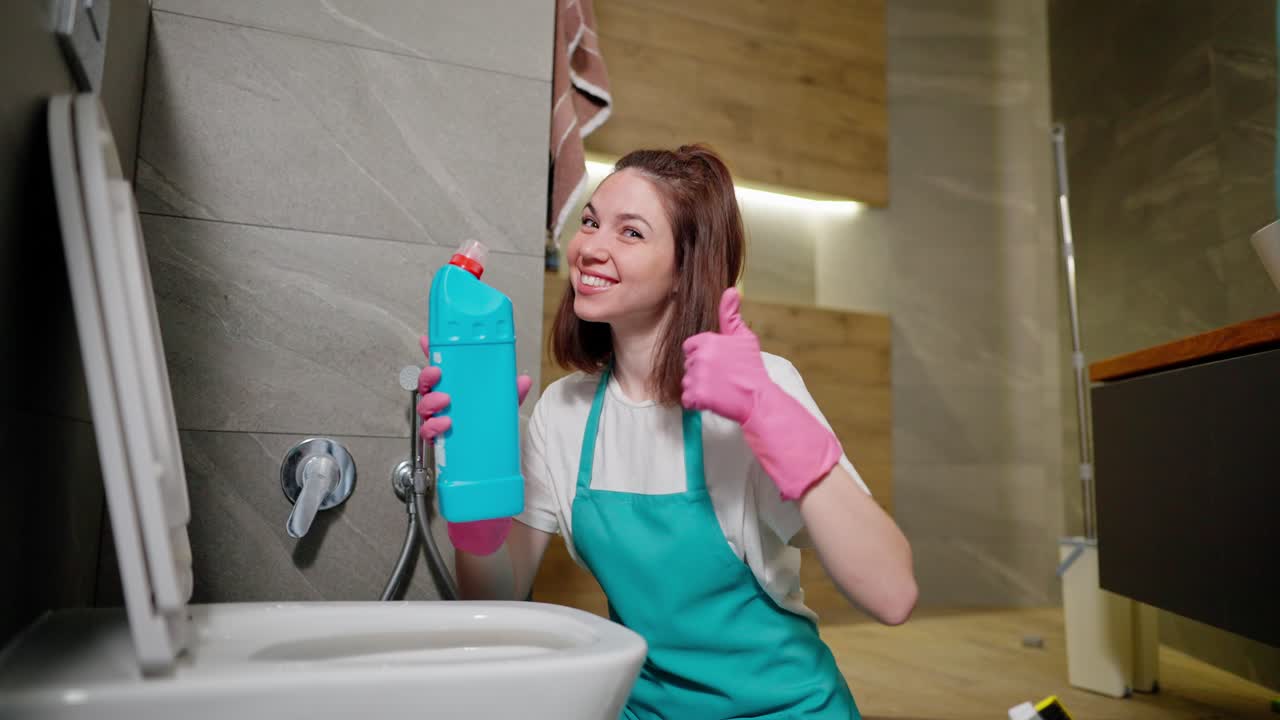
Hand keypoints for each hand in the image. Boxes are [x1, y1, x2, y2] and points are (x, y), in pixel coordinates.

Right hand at [417, 336, 532, 554]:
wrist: (487, 492)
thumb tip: (523, 379)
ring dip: (432, 402)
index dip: (432, 355)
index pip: (442, 374)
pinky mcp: (440, 449)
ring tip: (446, 403)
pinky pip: (429, 435)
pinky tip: (444, 425)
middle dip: (428, 378)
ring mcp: (441, 430)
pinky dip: (434, 428)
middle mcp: (444, 412)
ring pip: (425, 410)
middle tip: (438, 375)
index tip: (426, 340)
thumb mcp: (502, 418)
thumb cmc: (489, 449)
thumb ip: (509, 397)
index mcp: (457, 399)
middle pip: (428, 388)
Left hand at [680, 287, 766, 423]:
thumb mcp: (744, 338)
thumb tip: (731, 290)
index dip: (701, 355)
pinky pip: (687, 399)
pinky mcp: (697, 396)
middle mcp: (700, 357)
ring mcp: (697, 376)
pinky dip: (697, 402)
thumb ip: (731, 315)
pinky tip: (713, 399)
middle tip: (721, 377)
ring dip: (698, 387)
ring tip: (718, 389)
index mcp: (708, 340)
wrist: (758, 398)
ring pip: (686, 382)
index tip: (717, 363)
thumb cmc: (752, 368)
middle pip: (688, 364)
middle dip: (700, 371)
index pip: (689, 347)